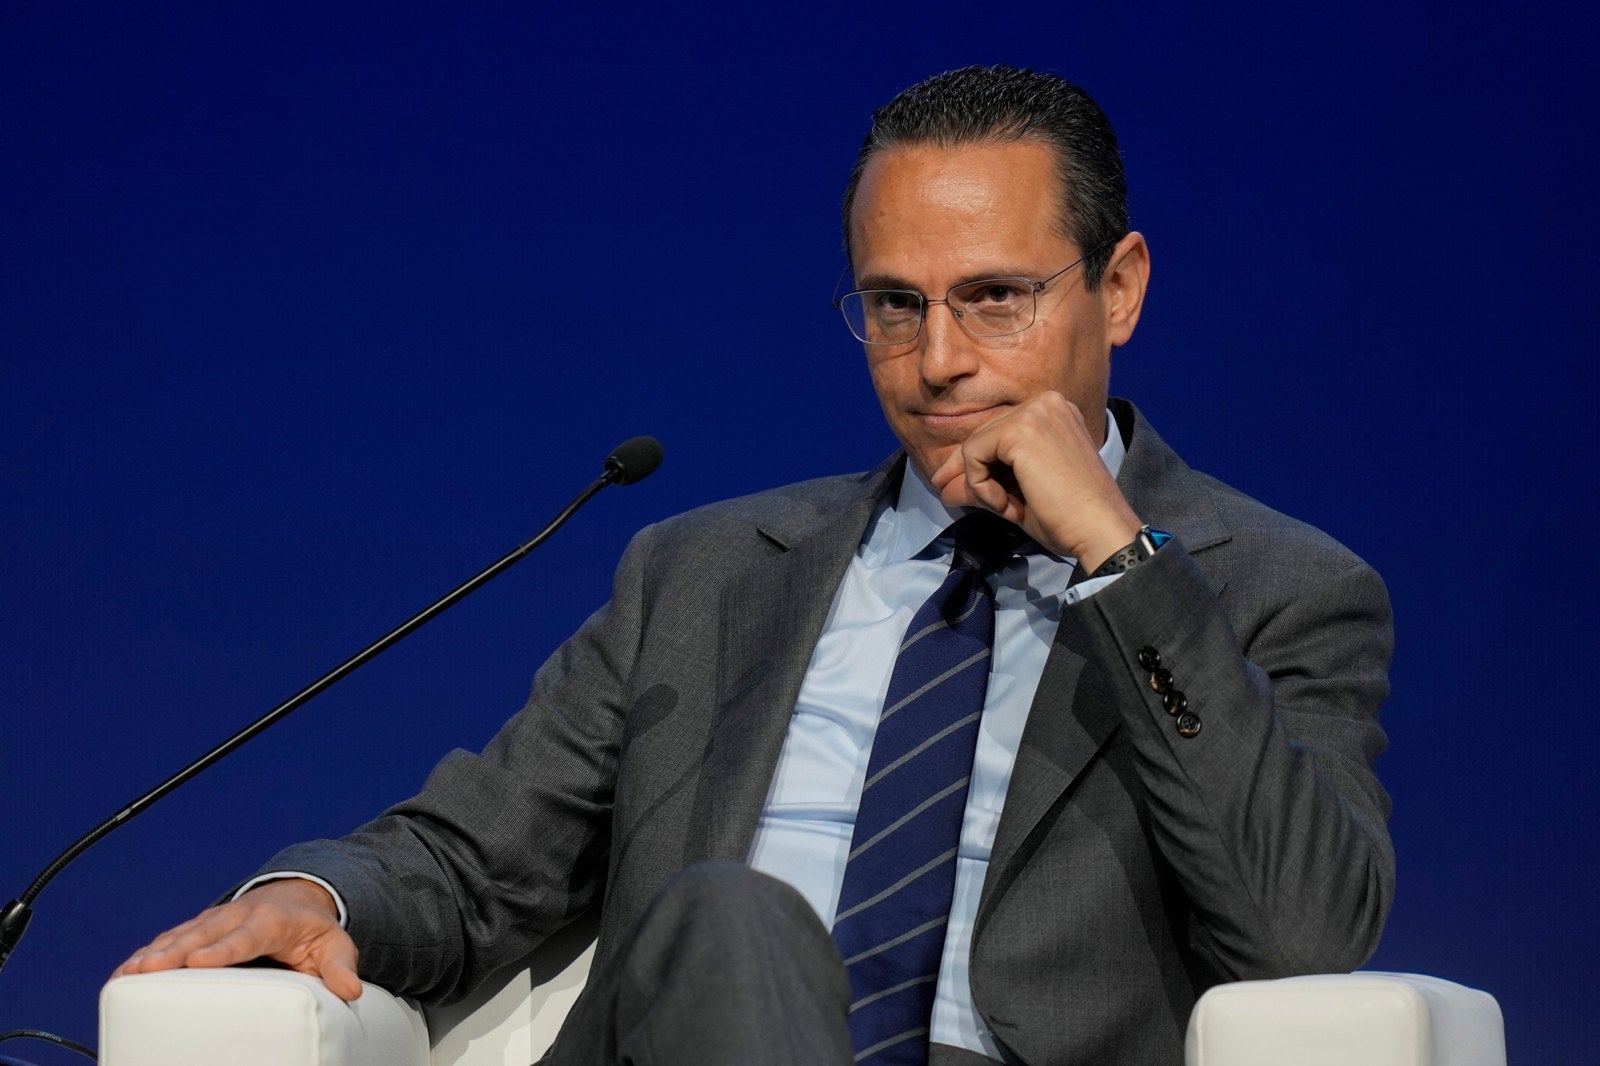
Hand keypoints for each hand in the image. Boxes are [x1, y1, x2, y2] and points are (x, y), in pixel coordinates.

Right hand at [112, 877, 362, 1000]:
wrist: (298, 898)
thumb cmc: (315, 930)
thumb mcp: (335, 945)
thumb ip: (340, 967)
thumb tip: (350, 991)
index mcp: (271, 921)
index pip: (246, 935)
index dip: (223, 948)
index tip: (199, 960)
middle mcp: (237, 916)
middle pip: (202, 933)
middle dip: (173, 951)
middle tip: (146, 970)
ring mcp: (215, 921)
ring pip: (179, 935)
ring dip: (152, 954)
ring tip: (125, 975)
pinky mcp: (199, 929)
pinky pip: (169, 940)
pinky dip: (146, 954)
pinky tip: (123, 974)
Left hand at [929, 391, 1141, 570]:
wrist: (1099, 529)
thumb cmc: (1069, 518)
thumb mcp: (1018, 494)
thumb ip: (984, 482)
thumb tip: (944, 486)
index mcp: (1054, 413)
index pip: (997, 433)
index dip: (974, 464)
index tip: (958, 491)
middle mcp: (1046, 402)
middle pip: (983, 435)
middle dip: (968, 474)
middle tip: (967, 503)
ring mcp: (1034, 412)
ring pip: (974, 445)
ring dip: (979, 484)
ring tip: (1005, 508)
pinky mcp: (1021, 429)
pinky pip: (972, 454)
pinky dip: (979, 485)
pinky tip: (1004, 504)